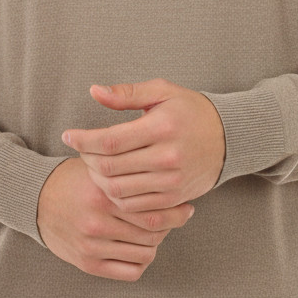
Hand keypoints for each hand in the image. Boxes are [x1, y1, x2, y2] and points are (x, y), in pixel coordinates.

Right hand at [36, 154, 195, 280]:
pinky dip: (141, 262)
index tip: (186, 207)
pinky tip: (139, 248)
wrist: (36, 199)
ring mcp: (92, 246)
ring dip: (155, 244)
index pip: (154, 210)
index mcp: (104, 195)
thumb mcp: (100, 169)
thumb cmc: (76, 180)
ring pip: (146, 253)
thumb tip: (171, 183)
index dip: (176, 210)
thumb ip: (130, 176)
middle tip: (173, 219)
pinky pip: (130, 272)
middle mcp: (98, 222)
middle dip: (169, 226)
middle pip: (153, 233)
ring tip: (153, 232)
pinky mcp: (87, 263)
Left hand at [61, 78, 225, 213]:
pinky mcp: (174, 199)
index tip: (68, 135)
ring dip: (98, 180)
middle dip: (87, 159)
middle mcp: (168, 157)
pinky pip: (135, 207)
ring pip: (118, 191)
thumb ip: (126, 94)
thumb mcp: (161, 92)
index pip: (111, 140)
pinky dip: (116, 197)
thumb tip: (94, 91)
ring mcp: (172, 182)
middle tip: (81, 149)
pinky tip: (111, 182)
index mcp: (162, 127)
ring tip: (94, 165)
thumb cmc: (190, 110)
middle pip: (110, 168)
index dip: (83, 140)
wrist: (228, 138)